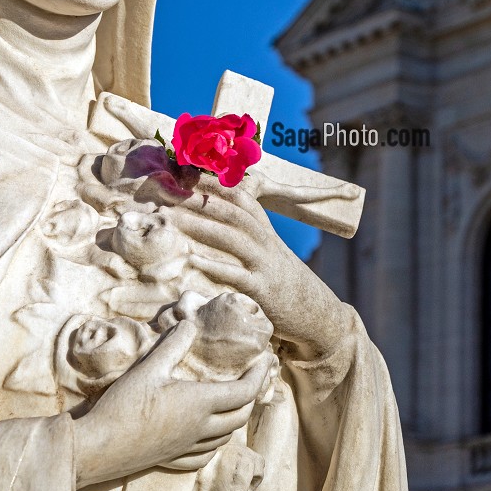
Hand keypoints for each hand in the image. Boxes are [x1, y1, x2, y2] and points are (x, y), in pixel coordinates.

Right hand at [72, 320, 269, 489]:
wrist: (98, 448)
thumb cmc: (122, 406)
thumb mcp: (148, 368)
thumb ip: (173, 346)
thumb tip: (190, 324)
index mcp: (199, 404)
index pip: (244, 392)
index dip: (258, 376)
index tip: (266, 361)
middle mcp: (200, 429)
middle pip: (240, 416)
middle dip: (252, 397)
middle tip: (253, 379)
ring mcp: (188, 447)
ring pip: (225, 437)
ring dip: (235, 419)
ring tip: (233, 402)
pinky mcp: (173, 459)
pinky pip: (206, 454)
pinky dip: (215, 442)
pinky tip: (208, 435)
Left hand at [164, 172, 352, 357]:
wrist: (318, 314)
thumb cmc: (286, 286)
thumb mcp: (271, 256)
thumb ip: (251, 240)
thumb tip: (221, 227)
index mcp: (267, 234)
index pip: (243, 200)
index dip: (217, 186)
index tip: (191, 175)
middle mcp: (267, 244)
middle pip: (234, 213)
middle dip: (202, 200)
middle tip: (171, 192)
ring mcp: (266, 266)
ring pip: (233, 238)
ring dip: (201, 226)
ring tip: (174, 219)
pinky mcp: (263, 291)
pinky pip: (237, 275)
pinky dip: (214, 266)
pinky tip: (192, 260)